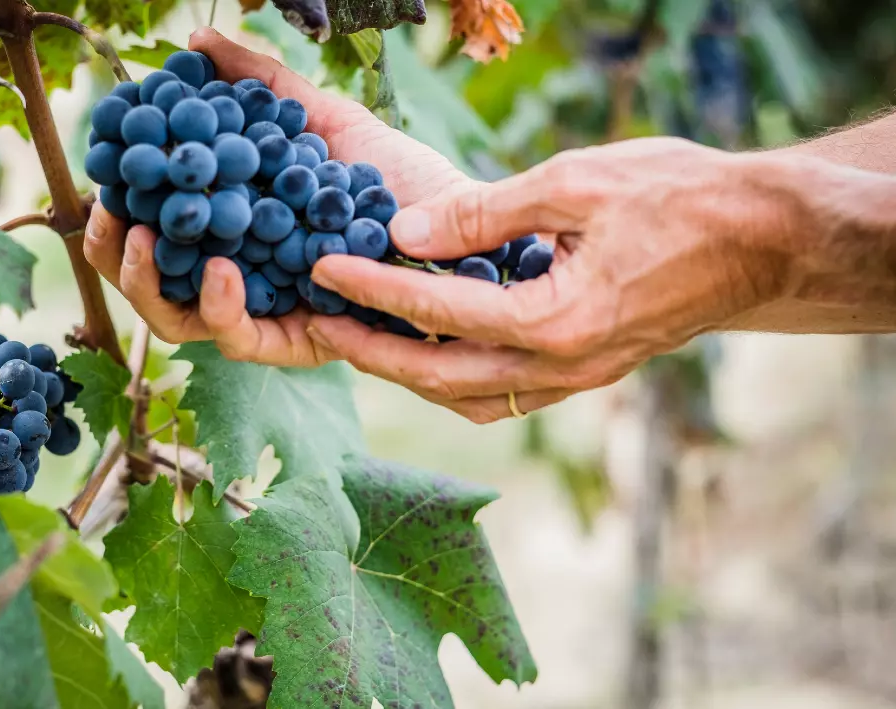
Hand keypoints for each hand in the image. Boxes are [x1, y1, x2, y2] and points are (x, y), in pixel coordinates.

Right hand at [84, 27, 472, 365]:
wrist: (466, 221)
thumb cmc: (397, 176)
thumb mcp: (320, 119)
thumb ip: (258, 85)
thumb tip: (194, 42)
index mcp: (236, 232)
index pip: (157, 232)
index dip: (117, 213)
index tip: (101, 178)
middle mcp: (243, 278)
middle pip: (154, 283)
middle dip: (115, 256)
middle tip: (106, 216)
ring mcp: (266, 314)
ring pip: (179, 321)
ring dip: (147, 283)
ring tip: (139, 238)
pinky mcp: (299, 343)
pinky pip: (240, 341)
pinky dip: (221, 307)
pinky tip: (221, 268)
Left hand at [304, 137, 817, 422]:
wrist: (765, 239)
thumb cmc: (680, 197)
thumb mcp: (575, 183)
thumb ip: (485, 213)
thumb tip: (405, 233)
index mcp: (557, 321)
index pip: (438, 313)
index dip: (372, 290)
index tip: (321, 270)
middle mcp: (562, 367)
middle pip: (439, 377)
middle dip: (371, 353)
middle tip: (318, 326)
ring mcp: (576, 379)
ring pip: (468, 397)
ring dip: (409, 374)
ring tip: (361, 339)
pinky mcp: (585, 373)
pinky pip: (501, 393)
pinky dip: (453, 377)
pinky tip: (427, 349)